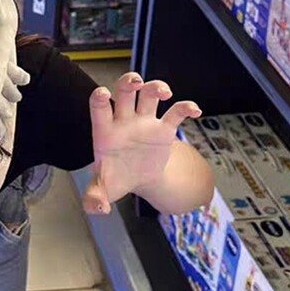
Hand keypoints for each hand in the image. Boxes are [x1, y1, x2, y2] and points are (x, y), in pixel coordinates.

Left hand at [83, 72, 201, 214]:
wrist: (137, 179)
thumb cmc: (115, 179)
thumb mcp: (102, 190)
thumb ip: (95, 198)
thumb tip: (98, 209)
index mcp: (105, 131)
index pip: (99, 108)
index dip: (99, 98)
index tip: (102, 93)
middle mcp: (124, 121)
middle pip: (125, 91)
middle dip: (130, 81)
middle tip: (136, 83)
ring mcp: (145, 122)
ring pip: (150, 94)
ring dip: (157, 86)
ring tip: (165, 93)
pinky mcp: (164, 129)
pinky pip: (176, 111)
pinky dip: (187, 106)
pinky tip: (195, 110)